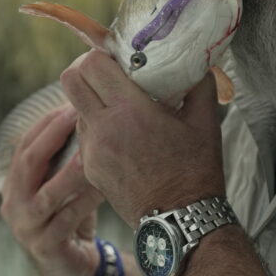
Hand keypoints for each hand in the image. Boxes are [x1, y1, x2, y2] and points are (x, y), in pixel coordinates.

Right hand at [0, 102, 104, 275]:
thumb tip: (84, 111)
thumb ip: (64, 158)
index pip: (24, 145)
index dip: (46, 123)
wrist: (73, 267)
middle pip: (28, 162)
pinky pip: (68, 218)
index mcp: (13, 184)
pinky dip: (86, 200)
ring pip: (48, 193)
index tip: (69, 103)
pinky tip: (104, 185)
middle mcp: (13, 204)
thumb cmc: (70, 217)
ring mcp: (26, 227)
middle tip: (77, 115)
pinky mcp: (45, 246)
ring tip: (92, 149)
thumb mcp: (61, 186)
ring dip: (72, 169)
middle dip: (53, 135)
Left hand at [60, 49, 225, 225]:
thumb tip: (198, 61)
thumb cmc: (196, 170)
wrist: (180, 222)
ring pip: (74, 107)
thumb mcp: (205, 121)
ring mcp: (92, 150)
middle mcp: (103, 128)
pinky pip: (83, 134)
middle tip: (108, 72)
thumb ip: (199, 83)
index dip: (100, 53)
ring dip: (91, 99)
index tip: (117, 56)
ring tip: (120, 106)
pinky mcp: (89, 168)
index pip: (91, 65)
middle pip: (70, 80)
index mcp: (129, 111)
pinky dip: (96, 125)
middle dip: (85, 69)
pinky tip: (122, 134)